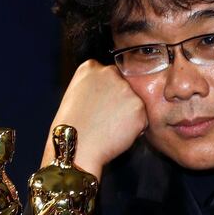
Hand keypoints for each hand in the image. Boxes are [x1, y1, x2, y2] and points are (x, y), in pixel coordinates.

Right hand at [41, 60, 147, 178]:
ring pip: (134, 101)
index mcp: (90, 68)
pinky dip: (134, 127)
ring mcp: (126, 90)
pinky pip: (142, 118)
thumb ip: (93, 85)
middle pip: (123, 85)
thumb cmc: (71, 125)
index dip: (105, 91)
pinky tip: (116, 133)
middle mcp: (110, 73)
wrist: (76, 147)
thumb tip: (109, 89)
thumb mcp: (74, 94)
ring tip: (108, 126)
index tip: (97, 103)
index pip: (108, 74)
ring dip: (128, 113)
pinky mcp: (139, 108)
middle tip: (104, 117)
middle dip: (119, 99)